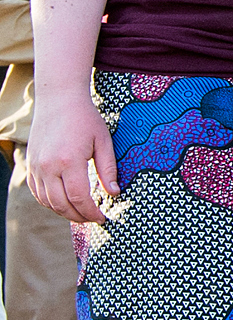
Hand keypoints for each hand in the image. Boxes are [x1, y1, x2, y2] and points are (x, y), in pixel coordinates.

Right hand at [28, 90, 118, 225]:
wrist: (58, 101)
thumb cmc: (85, 119)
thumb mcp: (103, 142)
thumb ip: (108, 169)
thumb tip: (114, 193)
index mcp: (69, 162)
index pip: (79, 198)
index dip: (91, 212)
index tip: (102, 217)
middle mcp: (48, 167)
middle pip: (61, 204)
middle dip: (78, 217)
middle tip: (92, 219)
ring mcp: (36, 167)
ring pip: (47, 201)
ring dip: (63, 212)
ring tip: (80, 214)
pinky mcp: (30, 165)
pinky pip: (37, 192)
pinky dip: (50, 202)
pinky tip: (64, 203)